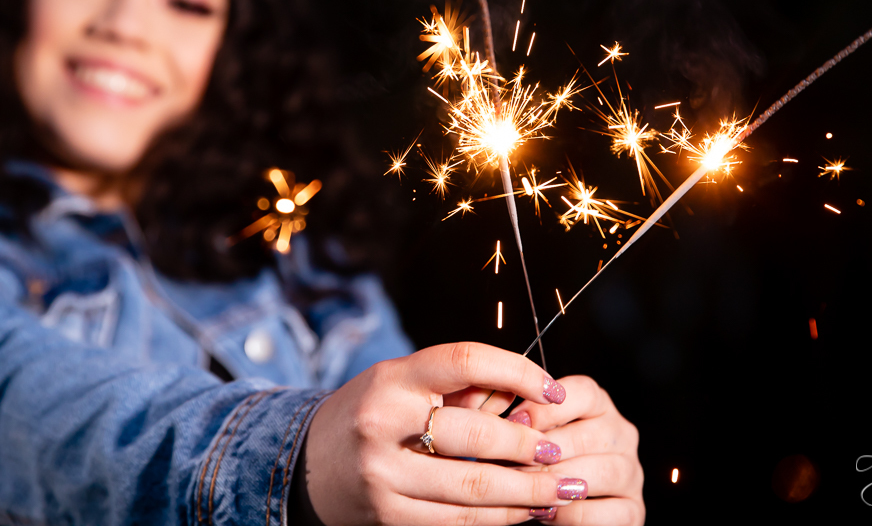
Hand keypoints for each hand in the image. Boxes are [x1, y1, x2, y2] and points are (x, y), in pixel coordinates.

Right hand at [302, 342, 586, 525]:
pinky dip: (499, 518)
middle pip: (474, 434)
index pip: (464, 361)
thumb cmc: (372, 414)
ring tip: (564, 489)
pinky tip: (527, 512)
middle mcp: (382, 423)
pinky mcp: (388, 517)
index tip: (554, 389)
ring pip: (472, 486)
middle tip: (562, 452)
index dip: (517, 372)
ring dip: (528, 491)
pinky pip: (457, 521)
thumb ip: (457, 387)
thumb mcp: (401, 384)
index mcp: (391, 378)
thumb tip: (531, 395)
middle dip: (529, 445)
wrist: (307, 463)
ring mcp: (383, 475)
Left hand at [504, 376, 644, 524]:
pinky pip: (610, 512)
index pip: (584, 392)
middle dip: (547, 451)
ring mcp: (631, 472)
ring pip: (604, 471)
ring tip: (527, 488)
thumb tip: (493, 411)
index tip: (515, 421)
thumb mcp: (529, 435)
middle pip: (590, 434)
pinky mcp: (634, 510)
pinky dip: (574, 514)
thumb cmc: (535, 462)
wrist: (551, 503)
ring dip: (560, 481)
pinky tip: (547, 511)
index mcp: (599, 406)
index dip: (547, 407)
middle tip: (513, 463)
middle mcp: (621, 434)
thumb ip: (520, 420)